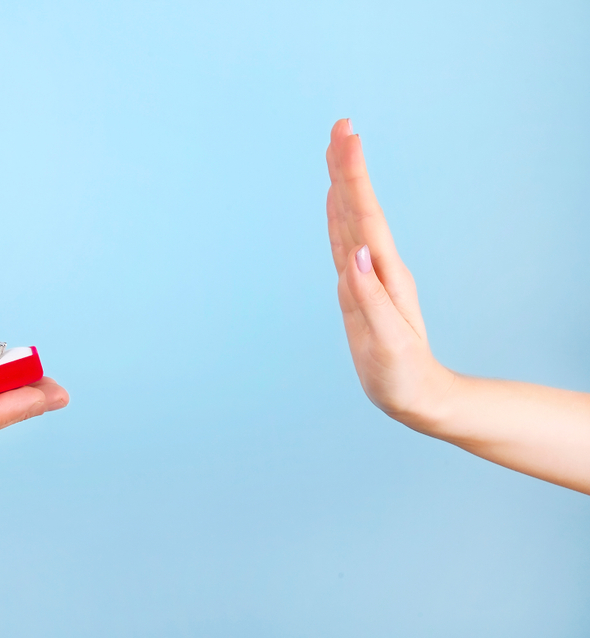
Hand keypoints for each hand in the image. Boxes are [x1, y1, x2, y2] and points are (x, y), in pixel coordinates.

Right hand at [325, 119, 453, 428]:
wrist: (417, 396)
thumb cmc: (402, 375)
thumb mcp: (387, 343)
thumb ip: (370, 298)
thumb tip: (354, 254)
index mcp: (383, 276)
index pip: (366, 216)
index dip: (354, 176)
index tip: (347, 138)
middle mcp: (377, 268)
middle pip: (358, 207)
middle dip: (348, 166)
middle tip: (340, 126)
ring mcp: (368, 275)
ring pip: (351, 219)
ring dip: (344, 183)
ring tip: (336, 150)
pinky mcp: (359, 287)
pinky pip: (344, 241)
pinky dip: (338, 215)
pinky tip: (334, 200)